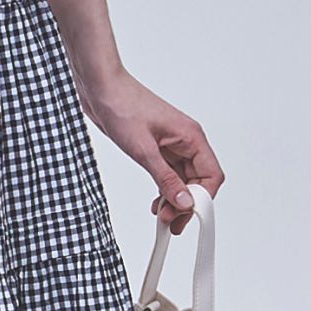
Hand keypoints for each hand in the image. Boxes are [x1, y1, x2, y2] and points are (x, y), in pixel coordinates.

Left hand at [77, 71, 221, 233]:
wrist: (99, 87)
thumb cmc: (121, 106)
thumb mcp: (143, 149)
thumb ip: (165, 178)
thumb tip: (184, 202)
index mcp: (191, 136)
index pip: (211, 175)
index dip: (202, 199)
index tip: (186, 215)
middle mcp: (185, 140)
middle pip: (199, 180)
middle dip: (187, 203)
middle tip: (170, 222)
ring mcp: (171, 144)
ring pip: (183, 178)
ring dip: (175, 198)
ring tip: (161, 216)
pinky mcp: (157, 146)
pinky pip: (169, 173)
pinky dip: (165, 189)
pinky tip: (156, 202)